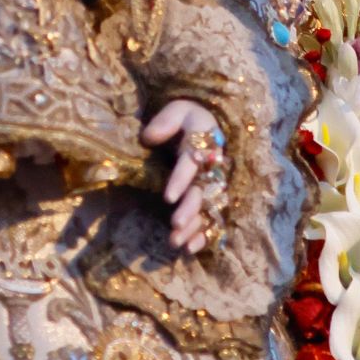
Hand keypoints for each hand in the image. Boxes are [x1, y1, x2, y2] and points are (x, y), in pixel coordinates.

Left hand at [141, 98, 221, 254]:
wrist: (207, 123)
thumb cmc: (188, 116)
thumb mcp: (178, 110)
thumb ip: (166, 121)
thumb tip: (148, 137)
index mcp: (203, 144)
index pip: (191, 163)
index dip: (181, 180)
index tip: (168, 197)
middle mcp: (210, 169)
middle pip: (201, 192)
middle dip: (189, 210)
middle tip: (174, 225)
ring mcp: (212, 185)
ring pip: (205, 210)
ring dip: (193, 227)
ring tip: (176, 244)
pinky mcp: (210, 198)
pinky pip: (211, 219)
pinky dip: (203, 236)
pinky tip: (190, 250)